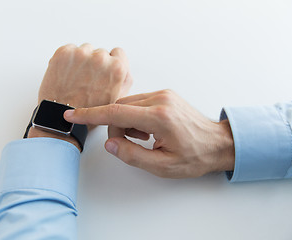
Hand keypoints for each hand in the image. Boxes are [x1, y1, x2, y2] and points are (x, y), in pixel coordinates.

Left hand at [38, 43, 131, 107]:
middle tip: (88, 81)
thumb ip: (125, 80)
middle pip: (100, 53)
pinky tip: (67, 75)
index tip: (103, 70)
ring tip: (76, 79)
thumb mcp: (118, 100)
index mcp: (117, 68)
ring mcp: (81, 54)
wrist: (61, 118)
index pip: (118, 52)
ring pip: (85, 50)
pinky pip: (69, 50)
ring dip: (81, 61)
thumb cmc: (89, 114)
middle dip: (95, 64)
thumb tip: (123, 68)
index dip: (111, 63)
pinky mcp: (64, 53)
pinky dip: (67, 60)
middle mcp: (101, 58)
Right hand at [64, 89, 234, 177]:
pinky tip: (147, 130)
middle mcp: (160, 100)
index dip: (90, 114)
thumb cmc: (195, 156)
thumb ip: (131, 155)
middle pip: (119, 107)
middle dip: (115, 126)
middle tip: (129, 144)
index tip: (73, 114)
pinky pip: (137, 102)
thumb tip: (109, 143)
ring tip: (144, 138)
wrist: (218, 143)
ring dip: (125, 122)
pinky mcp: (164, 95)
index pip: (116, 112)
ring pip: (127, 104)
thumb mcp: (162, 166)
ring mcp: (163, 95)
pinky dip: (134, 116)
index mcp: (160, 117)